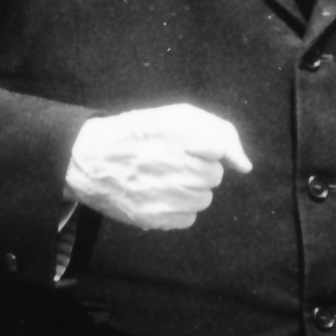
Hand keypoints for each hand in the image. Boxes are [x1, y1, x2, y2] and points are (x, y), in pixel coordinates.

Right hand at [64, 103, 252, 229]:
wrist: (90, 159)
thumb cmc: (140, 133)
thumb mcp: (177, 116)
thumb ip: (220, 132)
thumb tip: (245, 166)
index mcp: (178, 133)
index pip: (218, 149)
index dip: (205, 148)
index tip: (189, 146)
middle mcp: (173, 165)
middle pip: (213, 177)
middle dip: (199, 169)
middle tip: (174, 162)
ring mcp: (163, 195)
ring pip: (203, 200)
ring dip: (190, 190)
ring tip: (165, 179)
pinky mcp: (153, 218)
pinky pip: (188, 219)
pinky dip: (178, 209)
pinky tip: (159, 195)